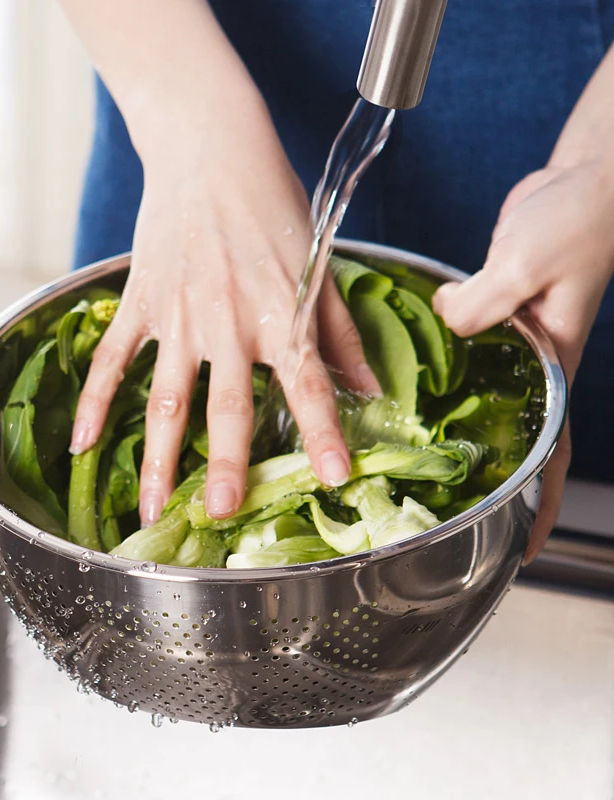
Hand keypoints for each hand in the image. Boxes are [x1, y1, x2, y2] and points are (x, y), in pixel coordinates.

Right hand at [70, 99, 379, 525]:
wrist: (209, 148)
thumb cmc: (271, 203)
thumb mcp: (318, 262)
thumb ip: (340, 332)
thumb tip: (369, 388)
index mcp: (280, 311)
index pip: (308, 383)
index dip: (323, 432)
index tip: (334, 476)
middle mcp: (229, 321)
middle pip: (228, 406)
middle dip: (228, 465)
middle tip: (222, 515)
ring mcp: (178, 314)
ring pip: (165, 400)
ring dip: (158, 459)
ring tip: (151, 510)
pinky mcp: (141, 301)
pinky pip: (113, 360)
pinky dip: (96, 402)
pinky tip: (84, 444)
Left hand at [433, 161, 613, 563]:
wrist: (586, 181)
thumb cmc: (577, 221)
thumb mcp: (525, 264)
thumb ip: (480, 305)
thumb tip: (443, 321)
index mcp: (552, 365)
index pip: (552, 452)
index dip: (542, 502)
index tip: (524, 546)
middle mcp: (531, 363)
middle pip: (509, 434)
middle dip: (487, 475)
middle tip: (444, 509)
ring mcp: (509, 339)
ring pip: (476, 394)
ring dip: (450, 422)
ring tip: (407, 457)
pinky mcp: (490, 312)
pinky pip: (460, 350)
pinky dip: (436, 367)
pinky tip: (402, 380)